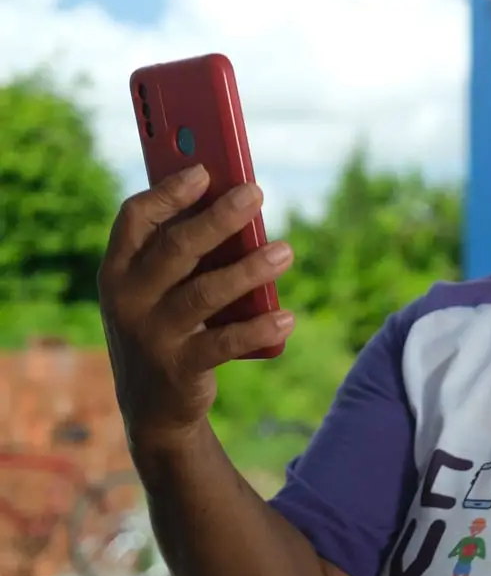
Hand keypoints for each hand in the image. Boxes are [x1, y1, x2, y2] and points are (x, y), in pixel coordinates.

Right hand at [97, 165, 294, 447]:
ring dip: (249, 270)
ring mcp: (150, 335)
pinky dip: (257, 328)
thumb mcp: (160, 287)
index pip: (134, 218)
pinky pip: (223, 343)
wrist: (152, 405)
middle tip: (256, 194)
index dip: (169, 192)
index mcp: (119, 269)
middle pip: (175, 248)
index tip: (205, 170)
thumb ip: (184, 250)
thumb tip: (234, 204)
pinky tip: (286, 316)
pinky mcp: (178, 368)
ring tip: (286, 251)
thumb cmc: (165, 324)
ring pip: (204, 293)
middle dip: (218, 218)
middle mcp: (127, 299)